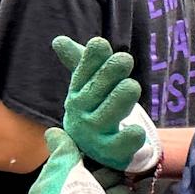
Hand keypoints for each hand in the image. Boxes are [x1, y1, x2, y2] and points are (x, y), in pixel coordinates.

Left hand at [30, 128, 122, 193]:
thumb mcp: (66, 163)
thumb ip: (61, 147)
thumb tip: (53, 133)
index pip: (58, 170)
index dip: (77, 160)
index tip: (93, 154)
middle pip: (75, 185)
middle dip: (96, 174)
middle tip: (113, 166)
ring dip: (106, 186)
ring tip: (122, 178)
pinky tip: (123, 192)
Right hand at [49, 36, 159, 173]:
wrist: (100, 150)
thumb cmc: (98, 109)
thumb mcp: (90, 84)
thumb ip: (82, 62)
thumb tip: (58, 40)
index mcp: (77, 93)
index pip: (82, 73)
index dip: (90, 60)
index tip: (100, 44)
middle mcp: (80, 113)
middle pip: (95, 91)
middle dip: (110, 73)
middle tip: (125, 59)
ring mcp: (94, 134)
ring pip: (108, 114)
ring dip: (122, 98)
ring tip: (132, 86)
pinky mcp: (110, 152)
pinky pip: (121, 143)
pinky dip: (131, 136)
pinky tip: (136, 130)